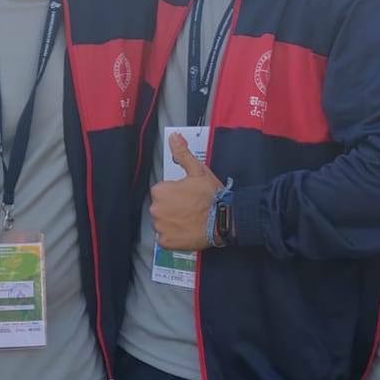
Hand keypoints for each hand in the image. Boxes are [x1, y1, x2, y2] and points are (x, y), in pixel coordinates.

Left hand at [150, 132, 222, 250]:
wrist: (222, 220)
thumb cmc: (211, 196)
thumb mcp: (198, 171)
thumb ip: (182, 154)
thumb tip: (174, 137)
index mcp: (160, 191)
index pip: (162, 192)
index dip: (175, 194)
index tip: (187, 197)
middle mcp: (156, 209)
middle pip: (161, 208)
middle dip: (172, 208)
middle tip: (190, 209)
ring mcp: (160, 227)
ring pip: (163, 223)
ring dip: (172, 222)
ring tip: (189, 221)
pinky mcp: (166, 243)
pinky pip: (165, 239)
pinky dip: (173, 237)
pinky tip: (186, 231)